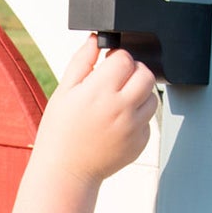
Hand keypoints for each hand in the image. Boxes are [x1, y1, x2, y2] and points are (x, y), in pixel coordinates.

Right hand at [37, 42, 158, 184]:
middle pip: (145, 74)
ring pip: (152, 96)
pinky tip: (117, 124)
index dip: (115, 59)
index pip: (124, 58)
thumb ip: (81, 63)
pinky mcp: (141, 142)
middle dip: (133, 72)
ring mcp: (133, 127)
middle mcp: (120, 108)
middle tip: (117, 81)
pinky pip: (149, 120)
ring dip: (139, 93)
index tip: (107, 67)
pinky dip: (138, 117)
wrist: (66, 172)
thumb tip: (95, 40)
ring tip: (118, 103)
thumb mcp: (63, 93)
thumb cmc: (59, 132)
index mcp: (98, 92)